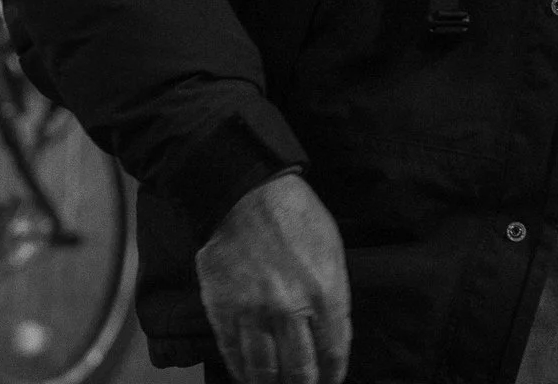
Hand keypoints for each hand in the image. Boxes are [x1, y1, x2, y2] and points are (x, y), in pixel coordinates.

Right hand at [195, 172, 351, 383]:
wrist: (245, 192)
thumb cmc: (294, 215)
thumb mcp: (331, 250)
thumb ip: (334, 296)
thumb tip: (332, 337)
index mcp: (324, 293)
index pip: (333, 355)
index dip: (331, 377)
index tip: (328, 383)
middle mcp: (290, 308)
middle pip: (300, 372)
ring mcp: (254, 311)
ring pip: (264, 372)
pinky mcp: (223, 309)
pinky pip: (233, 354)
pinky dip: (241, 371)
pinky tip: (247, 376)